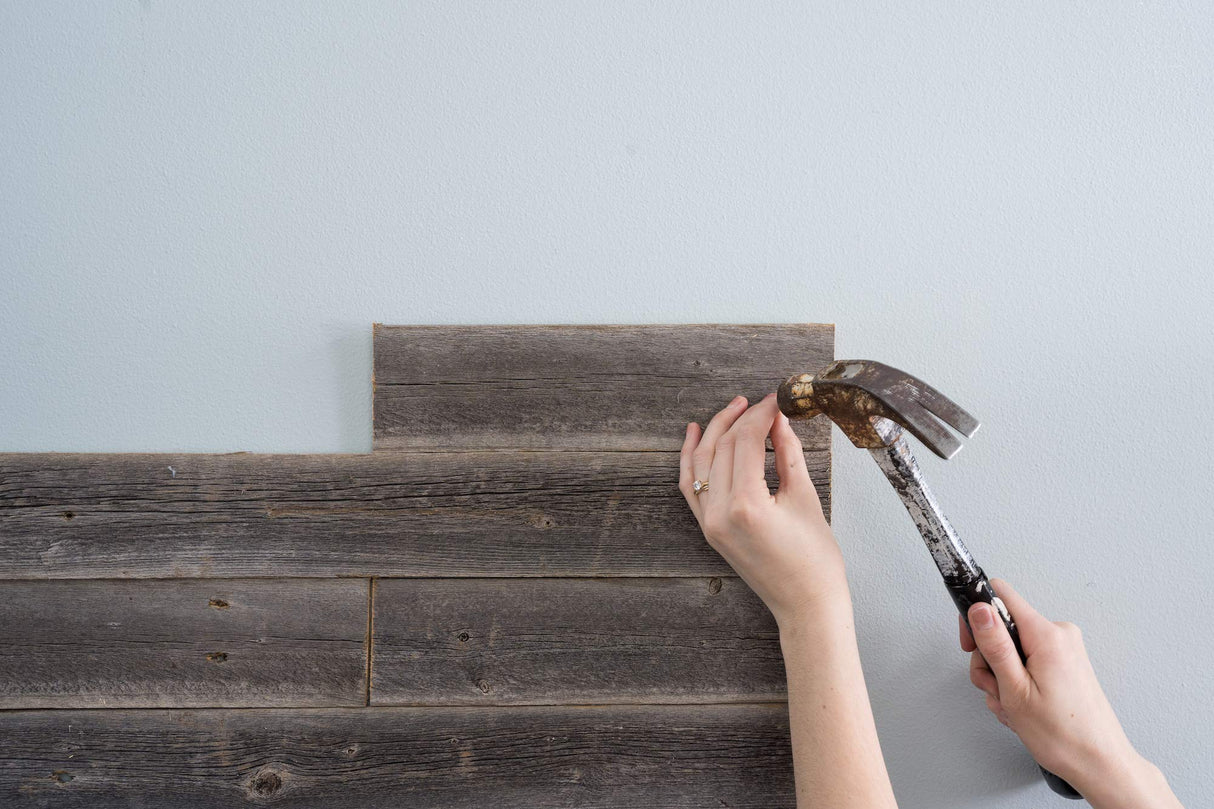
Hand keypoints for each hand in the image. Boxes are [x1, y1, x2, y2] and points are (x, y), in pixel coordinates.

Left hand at [679, 392, 844, 626]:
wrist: (806, 604)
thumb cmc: (815, 560)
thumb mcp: (805, 498)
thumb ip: (788, 453)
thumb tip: (779, 421)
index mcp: (746, 504)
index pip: (746, 441)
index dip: (761, 414)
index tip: (776, 400)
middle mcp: (719, 512)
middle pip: (722, 448)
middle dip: (741, 419)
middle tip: (761, 403)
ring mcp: (709, 522)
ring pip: (700, 463)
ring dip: (714, 431)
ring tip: (732, 408)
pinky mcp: (709, 530)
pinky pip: (690, 486)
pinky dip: (691, 459)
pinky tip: (695, 435)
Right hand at [960, 579, 1181, 807]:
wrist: (1099, 763)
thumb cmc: (1064, 735)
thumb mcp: (1015, 689)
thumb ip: (995, 644)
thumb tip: (979, 608)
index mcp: (1047, 636)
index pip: (1000, 595)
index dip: (977, 614)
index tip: (970, 641)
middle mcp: (1059, 635)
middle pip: (1002, 628)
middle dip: (989, 660)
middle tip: (996, 689)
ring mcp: (1063, 650)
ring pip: (1011, 650)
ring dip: (1002, 679)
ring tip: (1012, 705)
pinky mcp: (1064, 664)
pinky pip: (1027, 662)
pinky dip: (1017, 684)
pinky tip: (1022, 707)